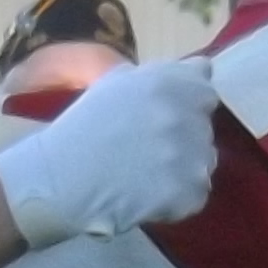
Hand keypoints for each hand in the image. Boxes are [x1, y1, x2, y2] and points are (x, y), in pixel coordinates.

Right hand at [0, 56, 218, 251]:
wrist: (62, 178)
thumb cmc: (83, 127)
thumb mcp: (117, 83)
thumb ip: (162, 74)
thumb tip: (200, 68)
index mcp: (170, 82)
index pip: (205, 89)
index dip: (187, 104)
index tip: (165, 117)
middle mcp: (187, 114)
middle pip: (203, 127)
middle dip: (184, 136)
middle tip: (147, 150)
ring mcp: (192, 155)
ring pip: (204, 161)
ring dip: (184, 167)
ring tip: (147, 174)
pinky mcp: (190, 191)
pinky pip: (195, 195)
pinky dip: (178, 199)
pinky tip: (148, 195)